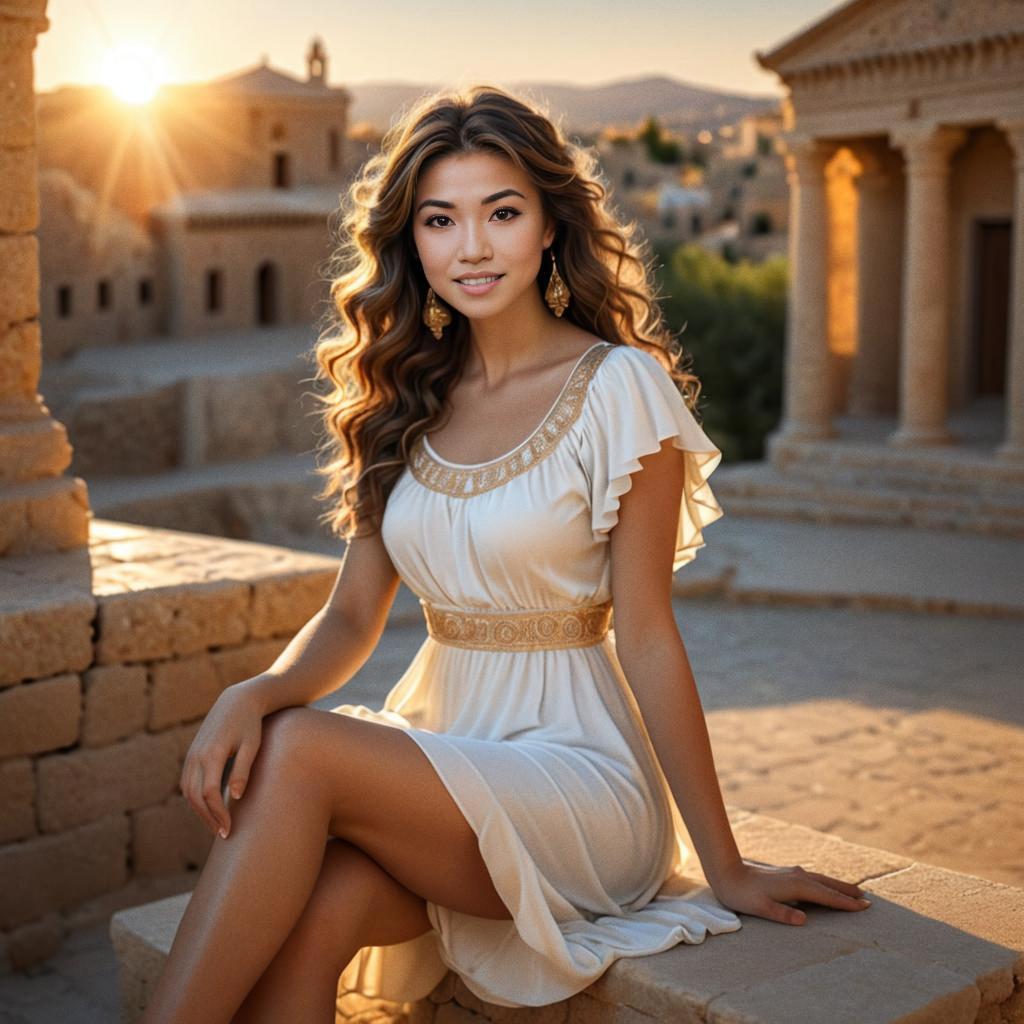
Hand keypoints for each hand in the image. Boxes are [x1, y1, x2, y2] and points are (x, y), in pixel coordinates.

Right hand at [180, 681, 266, 839]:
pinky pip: (187, 782)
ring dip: (199, 811)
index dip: (218, 814)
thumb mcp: (251, 745)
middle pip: (195, 796)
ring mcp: (191, 754)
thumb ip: (242, 770)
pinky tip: (209, 808)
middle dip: (208, 818)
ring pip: (187, 791)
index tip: (229, 829)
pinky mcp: (191, 754)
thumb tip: (235, 797)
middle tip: (224, 834)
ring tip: (217, 825)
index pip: (209, 793)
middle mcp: (196, 755)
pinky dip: (194, 799)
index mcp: (212, 753)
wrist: (238, 701)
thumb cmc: (250, 724)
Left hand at [709, 859, 871, 924]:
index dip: (845, 902)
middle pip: (828, 885)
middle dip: (847, 892)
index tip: (864, 906)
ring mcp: (793, 873)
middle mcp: (798, 876)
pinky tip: (825, 887)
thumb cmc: (743, 894)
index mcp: (796, 885)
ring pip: (821, 880)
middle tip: (867, 899)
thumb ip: (782, 914)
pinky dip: (825, 883)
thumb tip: (804, 920)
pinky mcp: (787, 874)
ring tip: (854, 891)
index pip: (826, 896)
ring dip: (838, 886)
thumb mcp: (761, 908)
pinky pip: (814, 879)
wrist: (728, 873)